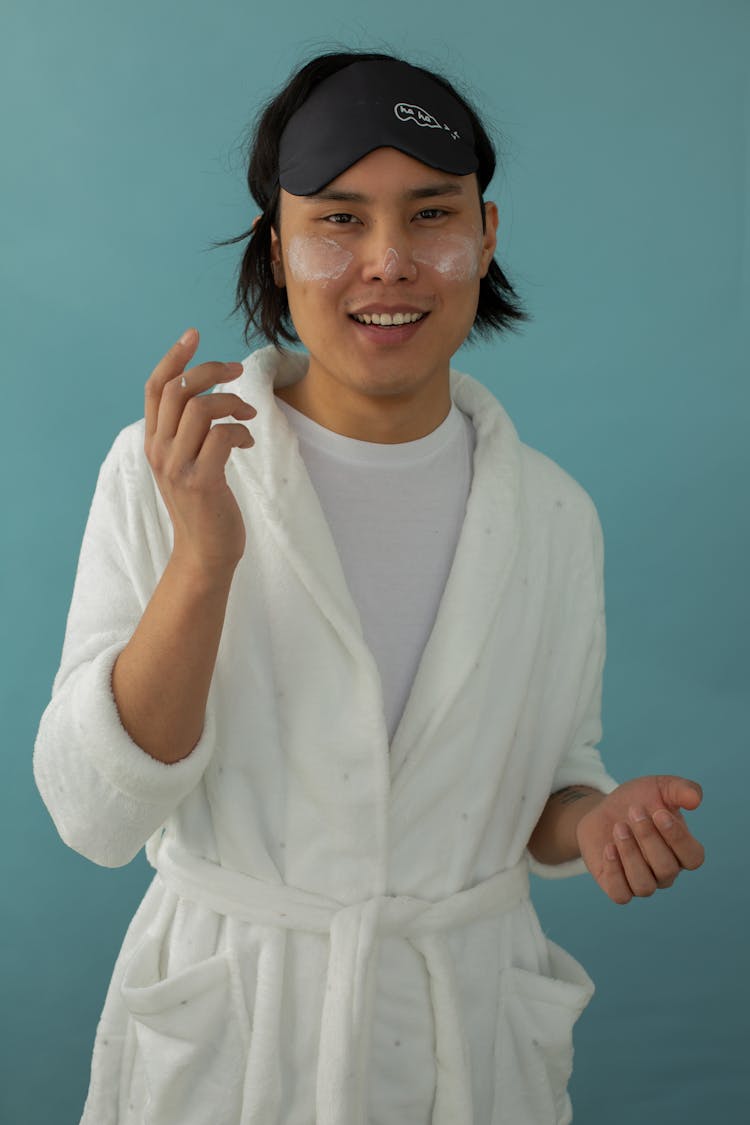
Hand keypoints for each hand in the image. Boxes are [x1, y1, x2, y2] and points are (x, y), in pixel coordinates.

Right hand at [144, 328, 255, 574]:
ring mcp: (177, 467)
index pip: (155, 387)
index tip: (194, 335)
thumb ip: (188, 434)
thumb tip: (207, 396)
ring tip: (249, 416)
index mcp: (153, 443)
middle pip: (178, 389)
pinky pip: (222, 436)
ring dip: (232, 403)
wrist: (204, 554)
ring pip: (200, 409)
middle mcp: (159, 451)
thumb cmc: (203, 507)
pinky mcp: (201, 482)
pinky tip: (249, 442)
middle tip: (237, 371)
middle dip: (211, 371)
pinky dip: (241, 431)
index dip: (174, 357)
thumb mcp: (187, 465)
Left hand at [576, 775, 703, 903]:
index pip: (693, 857)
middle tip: (634, 811)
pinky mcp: (617, 886)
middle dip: (648, 837)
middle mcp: (665, 872)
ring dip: (630, 854)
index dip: (678, 838)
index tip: (659, 812)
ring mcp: (642, 882)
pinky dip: (615, 873)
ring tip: (619, 827)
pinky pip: (621, 895)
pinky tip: (608, 848)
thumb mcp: (659, 787)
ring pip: (644, 885)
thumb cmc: (638, 800)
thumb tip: (696, 799)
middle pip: (666, 868)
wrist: (604, 809)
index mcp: (682, 852)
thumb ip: (681, 789)